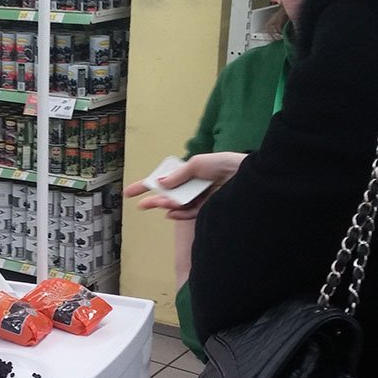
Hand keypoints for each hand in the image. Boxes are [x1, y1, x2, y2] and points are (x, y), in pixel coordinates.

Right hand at [123, 152, 247, 219]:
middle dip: (153, 199)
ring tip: (158, 204)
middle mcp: (193, 187)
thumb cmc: (225, 164)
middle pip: (168, 195)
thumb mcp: (197, 163)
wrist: (248, 175)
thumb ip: (179, 175)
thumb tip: (160, 182)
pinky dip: (179, 214)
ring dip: (167, 205)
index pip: (164, 180)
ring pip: (178, 205)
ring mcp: (200, 199)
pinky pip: (190, 213)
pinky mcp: (209, 210)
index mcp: (188, 174)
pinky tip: (169, 213)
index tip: (129, 192)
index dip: (147, 185)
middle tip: (141, 205)